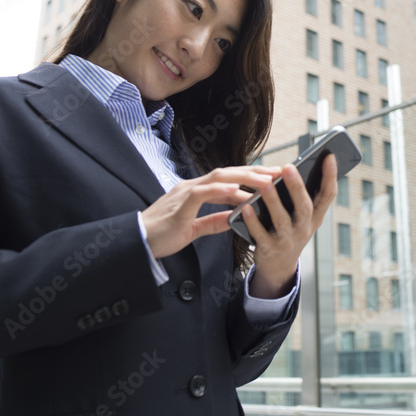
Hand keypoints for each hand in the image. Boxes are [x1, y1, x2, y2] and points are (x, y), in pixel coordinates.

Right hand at [140, 166, 279, 258]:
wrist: (136, 244)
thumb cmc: (161, 235)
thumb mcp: (194, 229)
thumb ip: (213, 222)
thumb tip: (234, 218)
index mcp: (196, 191)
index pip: (229, 178)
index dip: (251, 176)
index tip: (273, 177)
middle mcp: (192, 186)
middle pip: (229, 172)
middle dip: (256, 171)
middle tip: (280, 172)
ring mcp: (185, 193)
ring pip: (220, 178)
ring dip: (245, 178)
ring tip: (268, 181)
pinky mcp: (180, 205)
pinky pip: (204, 193)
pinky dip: (222, 191)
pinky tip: (239, 192)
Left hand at [243, 154, 336, 297]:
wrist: (279, 266)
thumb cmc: (290, 230)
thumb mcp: (302, 216)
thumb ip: (301, 195)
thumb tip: (292, 167)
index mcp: (315, 216)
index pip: (328, 195)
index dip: (330, 176)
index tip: (329, 155)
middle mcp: (305, 228)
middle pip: (304, 207)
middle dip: (296, 187)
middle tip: (288, 167)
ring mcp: (288, 240)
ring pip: (282, 221)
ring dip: (273, 202)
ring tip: (265, 185)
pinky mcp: (269, 249)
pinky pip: (260, 235)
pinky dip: (253, 222)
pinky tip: (245, 207)